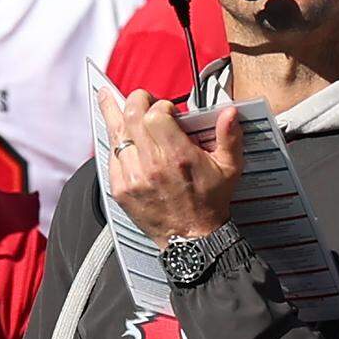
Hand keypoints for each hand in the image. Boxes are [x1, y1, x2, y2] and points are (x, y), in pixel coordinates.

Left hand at [99, 89, 243, 248]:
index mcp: (178, 156)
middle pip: (131, 117)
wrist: (193, 239)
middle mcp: (152, 164)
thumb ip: (229, 137)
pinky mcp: (121, 189)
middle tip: (142, 99)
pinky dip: (114, 142)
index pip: (155, 114)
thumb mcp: (229, 168)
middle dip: (136, 101)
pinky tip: (116, 134)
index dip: (160, 105)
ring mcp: (133, 177)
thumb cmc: (210, 202)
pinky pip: (110, 157)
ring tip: (109, 98)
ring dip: (116, 115)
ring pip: (115, 134)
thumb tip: (229, 113)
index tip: (167, 110)